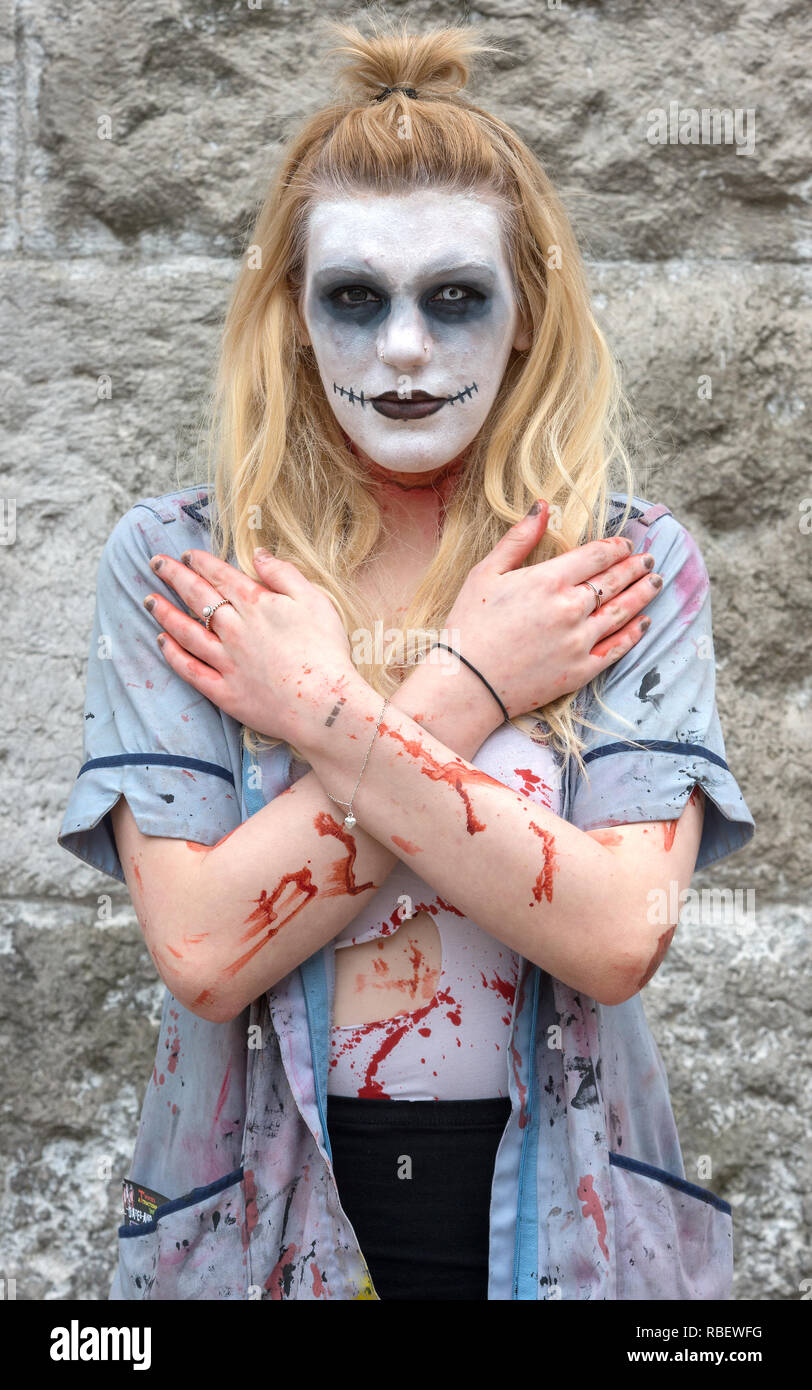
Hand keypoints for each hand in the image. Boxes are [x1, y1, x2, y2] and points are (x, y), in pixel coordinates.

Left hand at [144, 546, 356, 744]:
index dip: (201, 562)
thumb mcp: (313, 600)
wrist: (324, 705)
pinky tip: (162, 643)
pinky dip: (174, 656)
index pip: (221, 576)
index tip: (186, 554)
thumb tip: (258, 554)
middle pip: (198, 598)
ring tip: (148, 601)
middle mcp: (234, 630)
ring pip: (187, 632)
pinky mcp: (225, 692)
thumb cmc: (326, 651)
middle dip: (174, 577)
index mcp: (256, 605)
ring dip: (165, 614)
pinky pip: (191, 671)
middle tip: (156, 563)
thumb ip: (284, 573)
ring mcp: (226, 662)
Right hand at [443, 501, 661, 717]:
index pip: (596, 556)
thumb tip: (542, 506)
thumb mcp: (486, 573)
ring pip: (622, 612)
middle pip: (614, 581)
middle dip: (635, 567)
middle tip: (650, 559)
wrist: (466, 684)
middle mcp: (570, 608)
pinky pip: (616, 649)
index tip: (626, 544)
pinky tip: (644, 623)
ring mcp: (579, 641)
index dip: (615, 547)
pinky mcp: (580, 671)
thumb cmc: (470, 625)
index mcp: (548, 580)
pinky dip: (634, 634)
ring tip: (655, 582)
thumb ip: (518, 539)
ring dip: (642, 594)